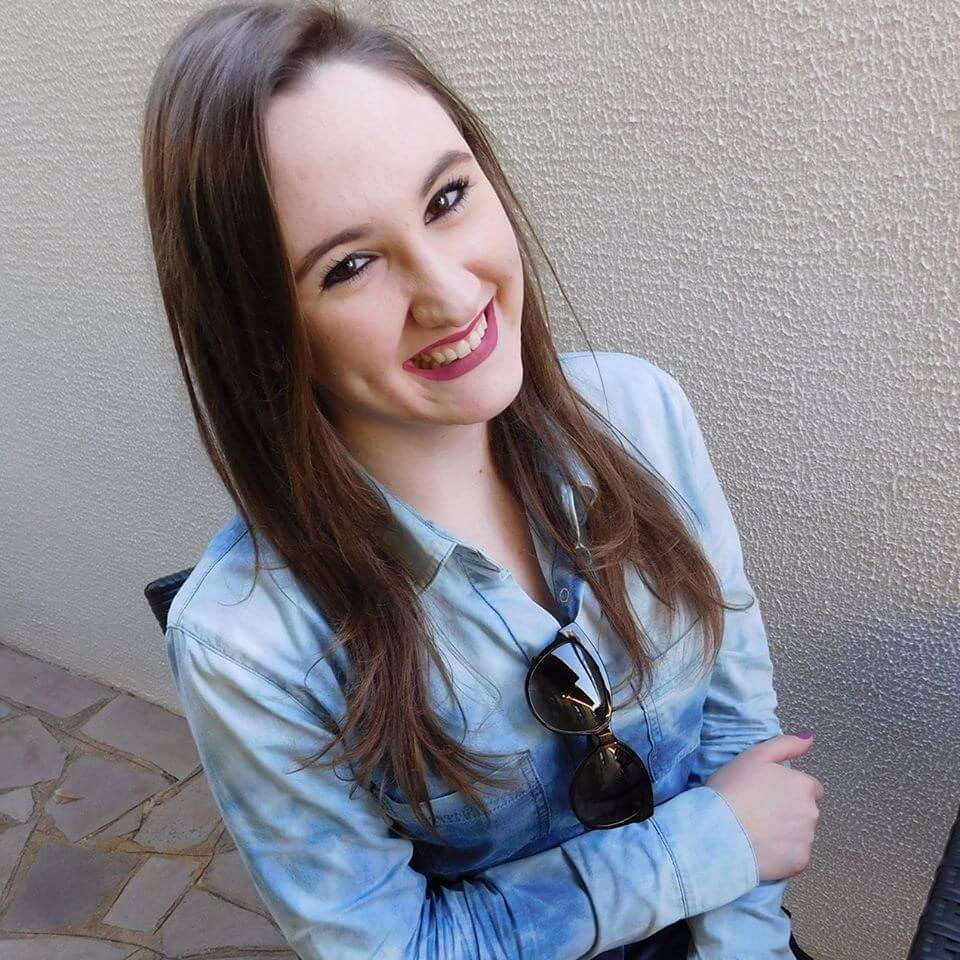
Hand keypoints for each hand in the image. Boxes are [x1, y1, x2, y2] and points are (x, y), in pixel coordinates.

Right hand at [706, 732, 823, 881]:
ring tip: (756, 829)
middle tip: (759, 811)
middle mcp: (811, 813)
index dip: (788, 790)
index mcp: (803, 785)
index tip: (768, 794)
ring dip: (785, 833)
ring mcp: (806, 840)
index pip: (810, 788)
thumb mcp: (755, 756)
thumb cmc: (733, 790)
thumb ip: (786, 744)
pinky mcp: (799, 863)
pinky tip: (760, 846)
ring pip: (800, 834)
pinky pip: (794, 856)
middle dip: (789, 811)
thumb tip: (809, 737)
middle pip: (805, 811)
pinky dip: (781, 854)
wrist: (719, 831)